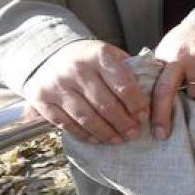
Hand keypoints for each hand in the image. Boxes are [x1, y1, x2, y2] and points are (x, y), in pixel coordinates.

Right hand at [22, 39, 148, 145]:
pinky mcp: (43, 100)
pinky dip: (84, 135)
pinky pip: (67, 124)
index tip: (144, 116)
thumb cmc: (88, 59)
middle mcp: (77, 69)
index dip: (136, 104)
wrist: (49, 55)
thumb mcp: (109, 55)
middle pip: (106, 105)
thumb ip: (128, 70)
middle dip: (123, 123)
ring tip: (119, 140)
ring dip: (106, 133)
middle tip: (134, 133)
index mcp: (99, 56)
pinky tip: (97, 139)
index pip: (123, 85)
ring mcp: (57, 85)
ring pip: (86, 118)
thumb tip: (151, 93)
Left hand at [151, 21, 194, 138]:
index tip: (150, 128)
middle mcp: (178, 57)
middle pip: (165, 91)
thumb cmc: (192, 38)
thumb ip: (163, 69)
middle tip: (162, 134)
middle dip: (162, 115)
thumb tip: (149, 97)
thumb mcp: (171, 49)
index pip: (153, 86)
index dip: (150, 109)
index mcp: (165, 56)